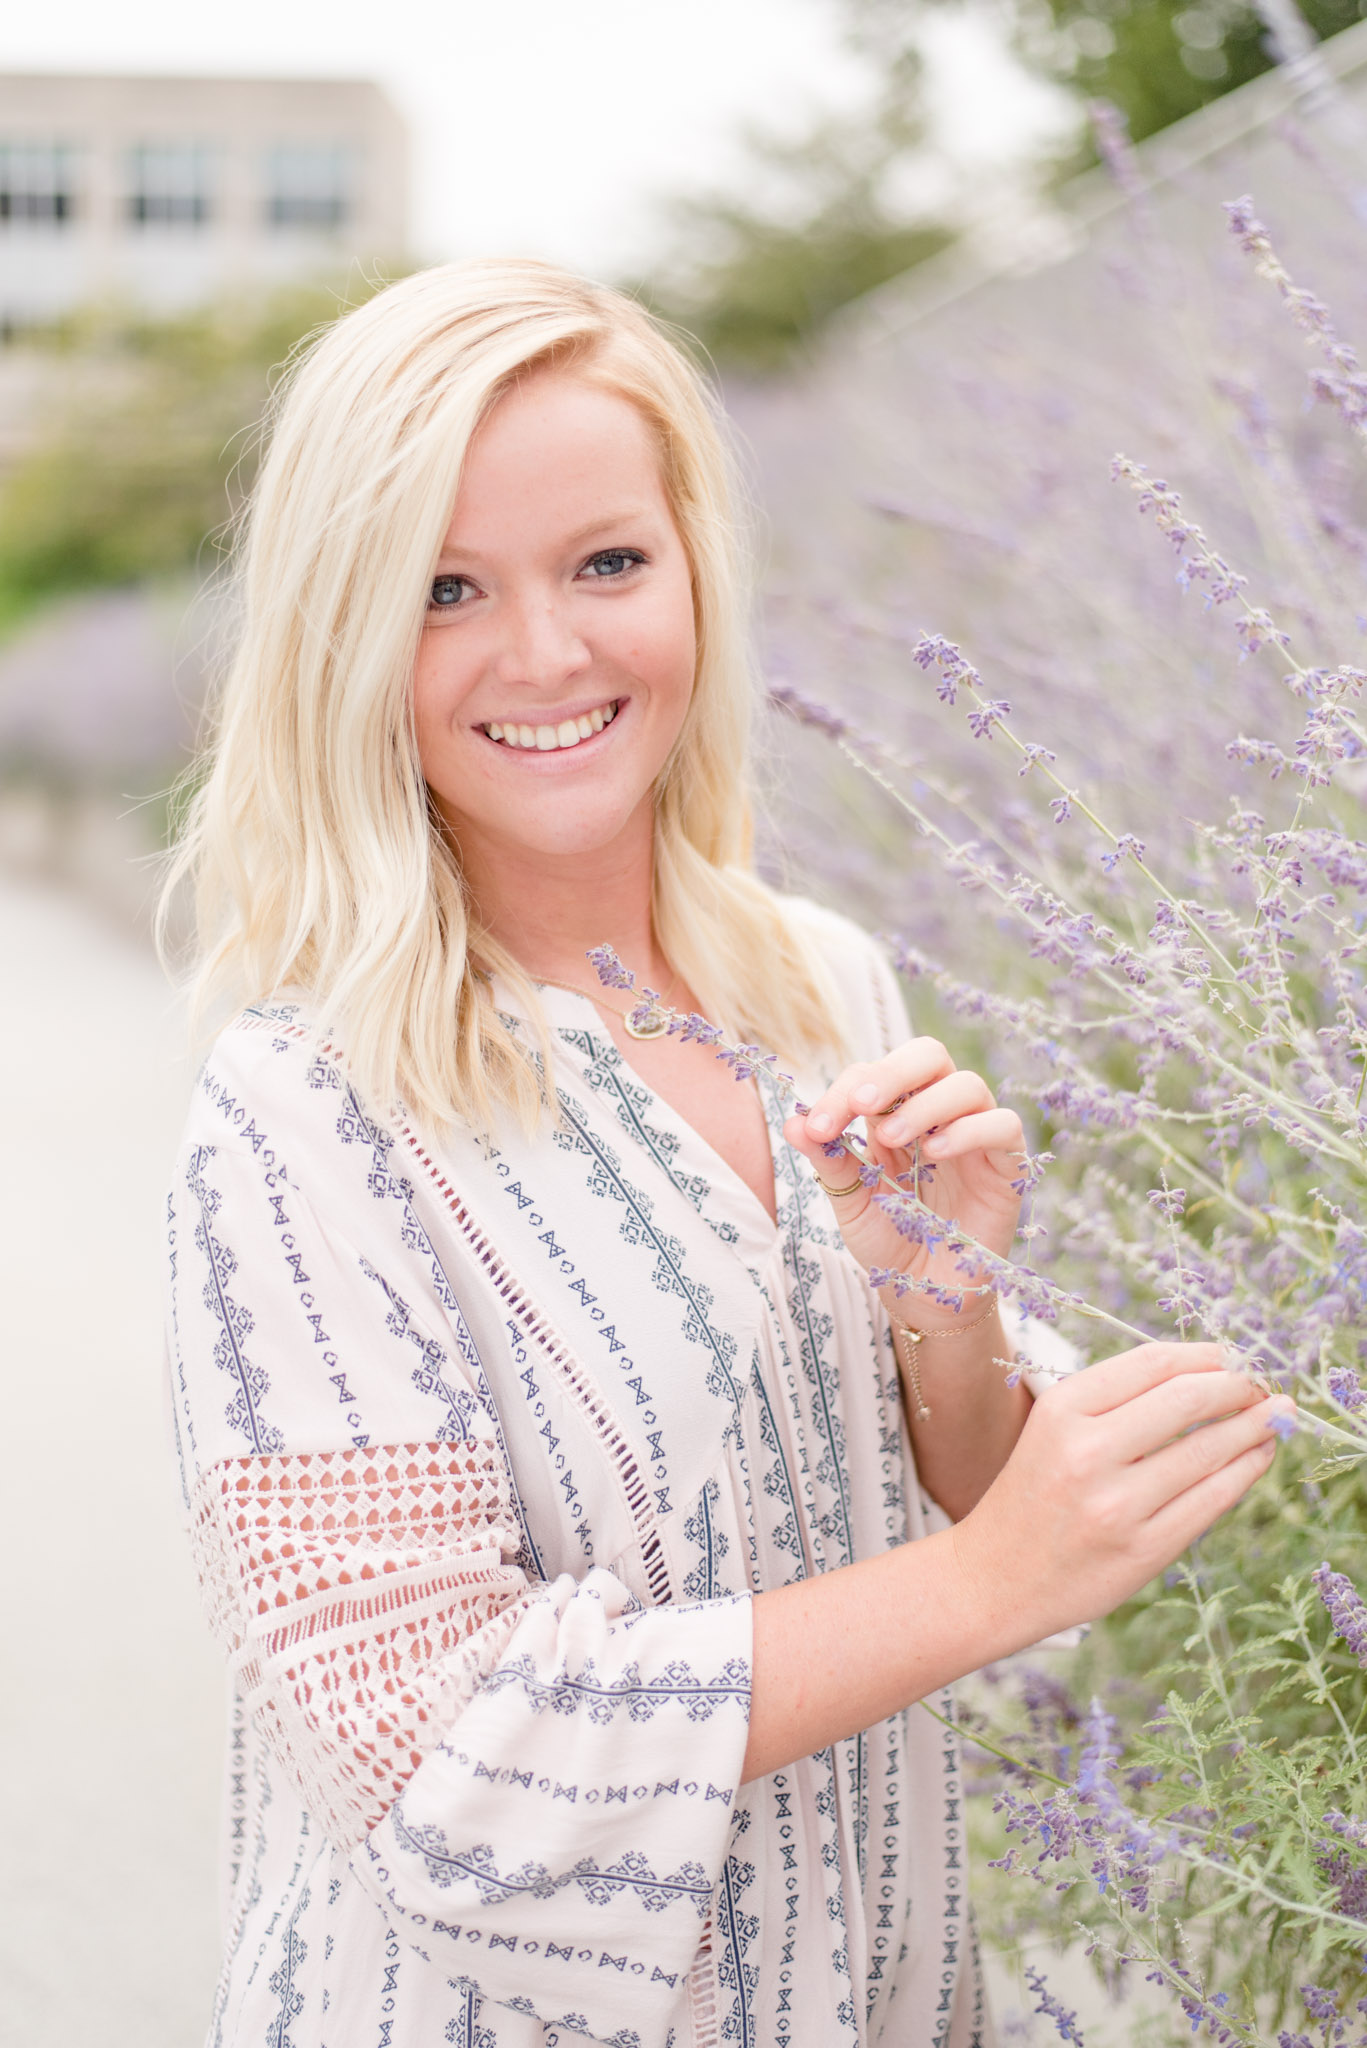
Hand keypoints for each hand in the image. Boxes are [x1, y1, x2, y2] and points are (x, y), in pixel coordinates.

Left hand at [782, 1039, 1023, 1319]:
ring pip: (967, 1084)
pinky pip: (1003, 1125)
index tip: (817, 1126)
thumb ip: (829, 1162)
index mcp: (894, 1113)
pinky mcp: (1007, 1165)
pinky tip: (936, 1153)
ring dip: (925, 1104)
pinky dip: (970, 1130)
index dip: (843, 1090)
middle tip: (861, 1103)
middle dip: (891, 1072)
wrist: (924, 1296)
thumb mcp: (852, 1202)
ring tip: (892, 1139)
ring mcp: (976, 1136)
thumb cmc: (888, 1242)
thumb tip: (792, 1121)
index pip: (873, 1075)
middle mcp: (938, 1114)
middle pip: (928, 1056)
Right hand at [952, 1343, 1293, 1640]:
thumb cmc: (1034, 1495)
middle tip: (1262, 1383)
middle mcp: (1087, 1452)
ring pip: (1209, 1450)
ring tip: (1276, 1415)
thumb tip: (1208, 1373)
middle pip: (1187, 1399)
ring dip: (1254, 1426)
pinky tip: (1258, 1456)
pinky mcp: (1143, 1551)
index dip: (1205, 1354)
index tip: (1234, 1354)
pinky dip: (1245, 1471)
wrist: (995, 1578)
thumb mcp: (1054, 1429)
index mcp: (1061, 1410)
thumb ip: (1119, 1401)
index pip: (1152, 1363)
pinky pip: (1212, 1500)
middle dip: (1238, 1385)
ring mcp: (1117, 1505)